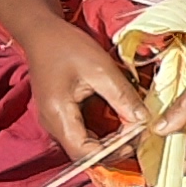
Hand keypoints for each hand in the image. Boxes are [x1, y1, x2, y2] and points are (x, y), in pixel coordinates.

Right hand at [16, 20, 148, 167]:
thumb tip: (143, 120)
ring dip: (110, 141)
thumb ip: (122, 96)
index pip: (85, 153)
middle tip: (140, 133)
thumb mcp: (100, 69)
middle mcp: (53, 125)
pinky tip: (120, 120)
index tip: (137, 137)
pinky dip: (103, 132)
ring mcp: (55, 122)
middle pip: (85, 154)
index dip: (113, 152)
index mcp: (58, 116)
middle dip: (115, 148)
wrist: (41, 32)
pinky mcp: (61, 115)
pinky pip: (83, 133)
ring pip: (85, 145)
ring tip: (133, 127)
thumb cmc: (66, 46)